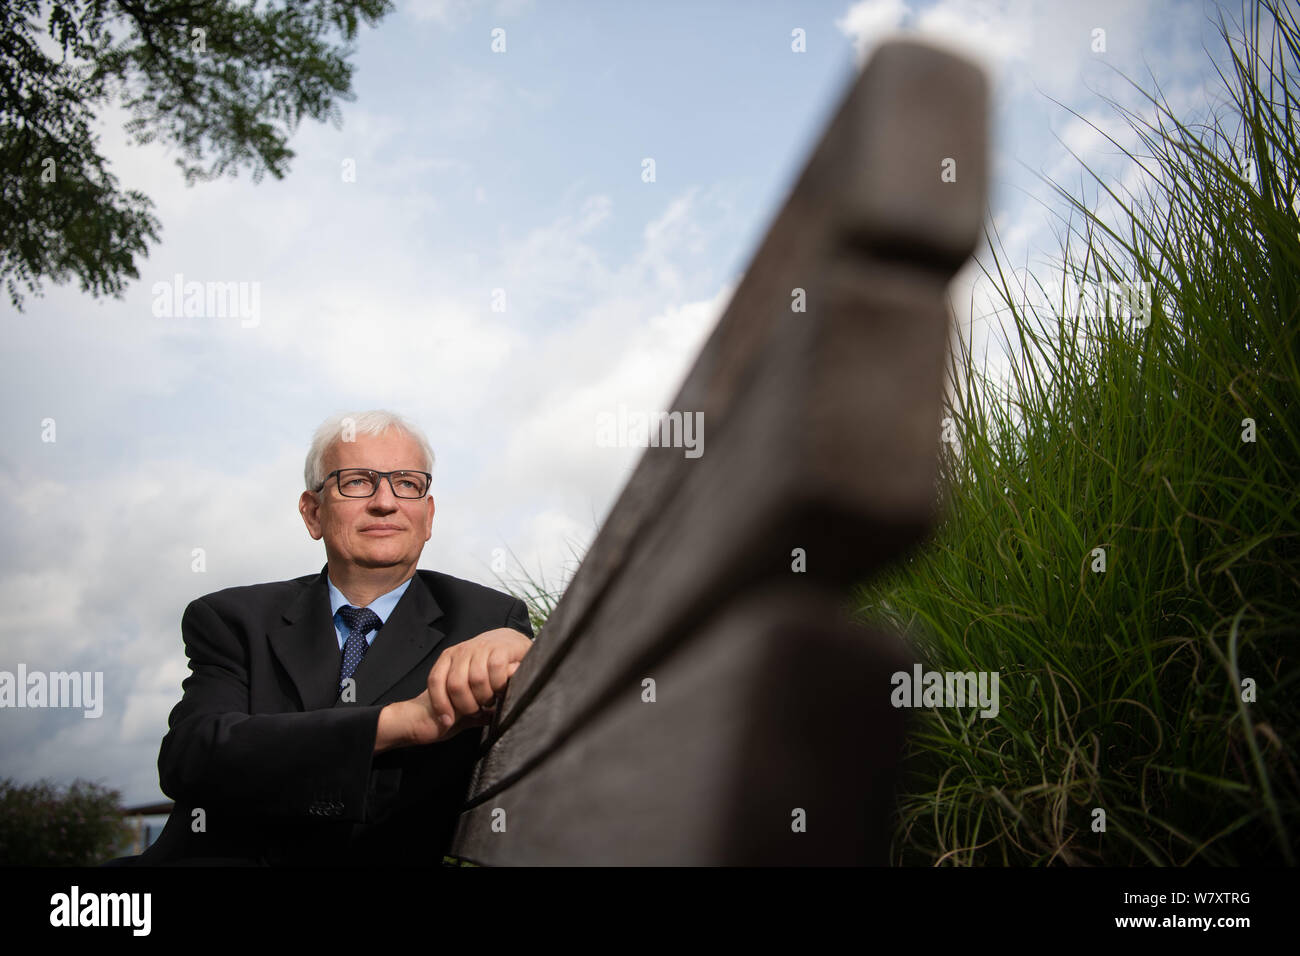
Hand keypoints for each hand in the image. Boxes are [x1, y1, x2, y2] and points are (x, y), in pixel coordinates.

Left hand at [401, 627, 531, 745]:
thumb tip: (446, 723)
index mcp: (448, 657)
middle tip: (477, 711)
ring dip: (485, 697)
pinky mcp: (500, 648)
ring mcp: (481, 648)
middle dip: (467, 705)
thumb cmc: (486, 665)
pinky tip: (501, 689)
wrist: (511, 643)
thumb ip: (456, 694)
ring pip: (477, 679)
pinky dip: (499, 684)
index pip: (436, 681)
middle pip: (456, 685)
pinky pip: (496, 669)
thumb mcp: (465, 676)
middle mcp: (462, 651)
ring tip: (490, 700)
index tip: (448, 722)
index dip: (440, 704)